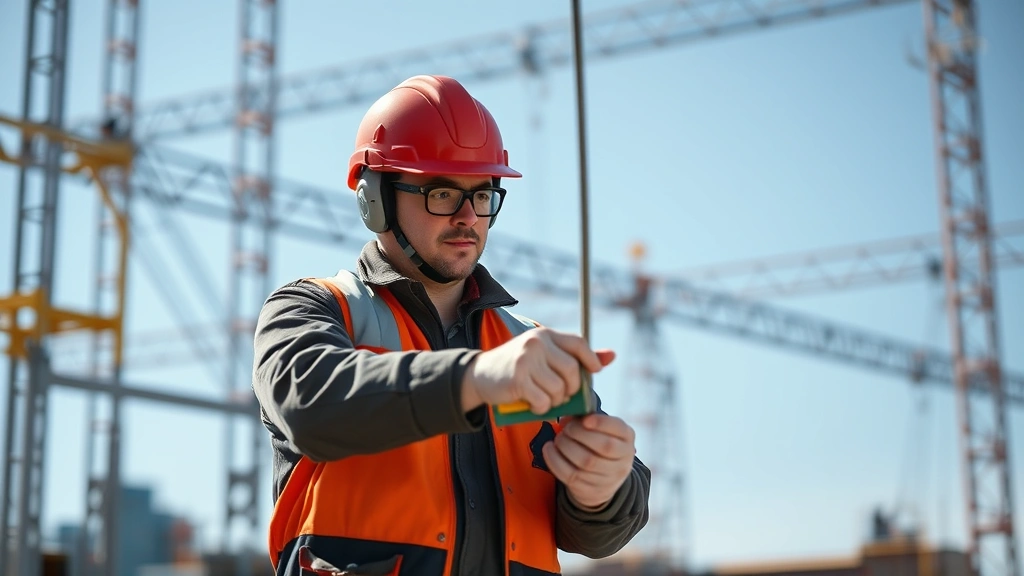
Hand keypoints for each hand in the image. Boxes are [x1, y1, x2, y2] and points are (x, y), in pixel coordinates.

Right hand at [461, 328, 612, 413]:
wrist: (480, 375)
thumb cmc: (518, 367)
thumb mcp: (545, 355)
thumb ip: (576, 356)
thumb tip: (612, 356)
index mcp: (545, 335)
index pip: (578, 343)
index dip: (591, 359)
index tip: (593, 372)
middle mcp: (537, 343)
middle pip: (572, 370)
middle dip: (572, 388)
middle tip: (562, 394)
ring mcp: (527, 360)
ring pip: (559, 388)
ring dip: (555, 401)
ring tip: (545, 399)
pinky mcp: (518, 378)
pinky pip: (543, 400)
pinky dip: (542, 409)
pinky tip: (534, 405)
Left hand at [542, 413, 635, 509]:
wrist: (602, 480)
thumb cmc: (598, 446)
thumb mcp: (600, 430)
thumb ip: (585, 418)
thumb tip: (566, 417)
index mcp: (627, 439)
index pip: (619, 429)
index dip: (602, 423)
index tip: (585, 419)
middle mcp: (623, 460)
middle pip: (604, 446)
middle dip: (579, 433)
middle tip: (566, 429)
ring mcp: (609, 478)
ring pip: (586, 462)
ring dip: (566, 447)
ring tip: (558, 439)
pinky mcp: (591, 491)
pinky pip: (570, 475)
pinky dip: (555, 461)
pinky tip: (549, 450)